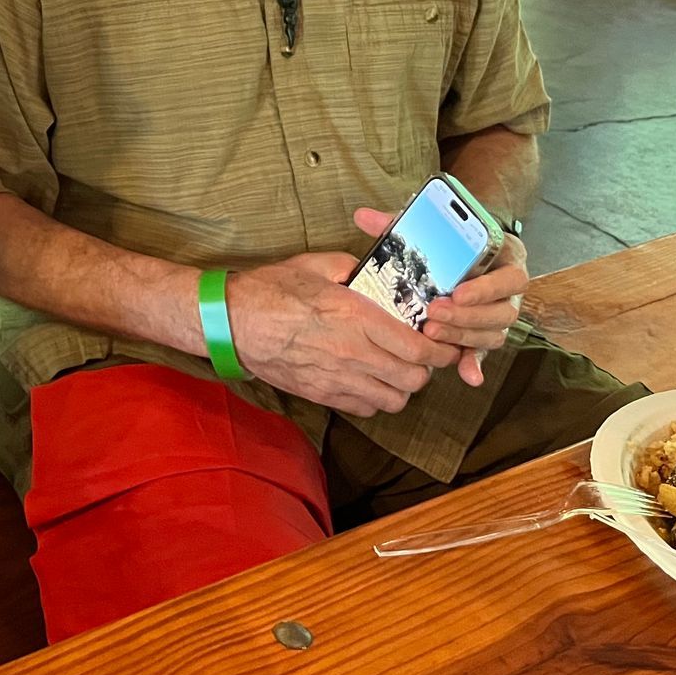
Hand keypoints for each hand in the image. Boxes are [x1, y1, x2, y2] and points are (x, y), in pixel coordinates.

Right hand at [225, 250, 458, 418]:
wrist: (230, 320)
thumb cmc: (270, 289)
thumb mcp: (315, 265)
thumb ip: (352, 268)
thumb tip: (373, 271)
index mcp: (356, 316)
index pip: (418, 348)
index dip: (442, 351)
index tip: (445, 345)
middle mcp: (353, 352)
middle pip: (414, 379)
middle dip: (426, 369)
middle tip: (421, 355)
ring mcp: (337, 378)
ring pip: (394, 400)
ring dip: (402, 387)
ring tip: (395, 370)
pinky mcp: (322, 394)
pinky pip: (366, 409)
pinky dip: (376, 399)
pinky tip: (368, 380)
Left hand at [396, 207, 529, 388]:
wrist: (467, 249)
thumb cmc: (451, 239)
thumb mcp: (436, 227)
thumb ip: (403, 222)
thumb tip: (364, 217)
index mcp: (506, 260)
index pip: (512, 277)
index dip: (486, 288)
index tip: (457, 292)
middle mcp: (509, 290)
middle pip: (503, 311)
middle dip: (467, 316)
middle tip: (434, 313)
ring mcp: (499, 313)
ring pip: (494, 333)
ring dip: (464, 336)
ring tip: (432, 332)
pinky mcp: (485, 334)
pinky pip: (484, 352)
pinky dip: (475, 363)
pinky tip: (466, 375)